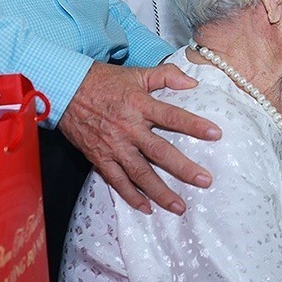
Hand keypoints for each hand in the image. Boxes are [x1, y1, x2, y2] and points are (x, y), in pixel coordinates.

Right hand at [57, 61, 221, 214]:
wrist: (65, 90)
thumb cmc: (104, 81)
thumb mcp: (137, 73)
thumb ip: (166, 76)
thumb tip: (192, 83)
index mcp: (140, 105)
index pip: (172, 117)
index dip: (194, 125)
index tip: (215, 134)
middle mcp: (128, 128)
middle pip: (160, 152)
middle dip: (184, 168)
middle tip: (205, 181)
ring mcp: (113, 146)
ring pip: (140, 174)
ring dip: (161, 192)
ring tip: (179, 206)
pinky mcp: (99, 158)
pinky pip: (117, 181)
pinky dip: (131, 196)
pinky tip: (147, 208)